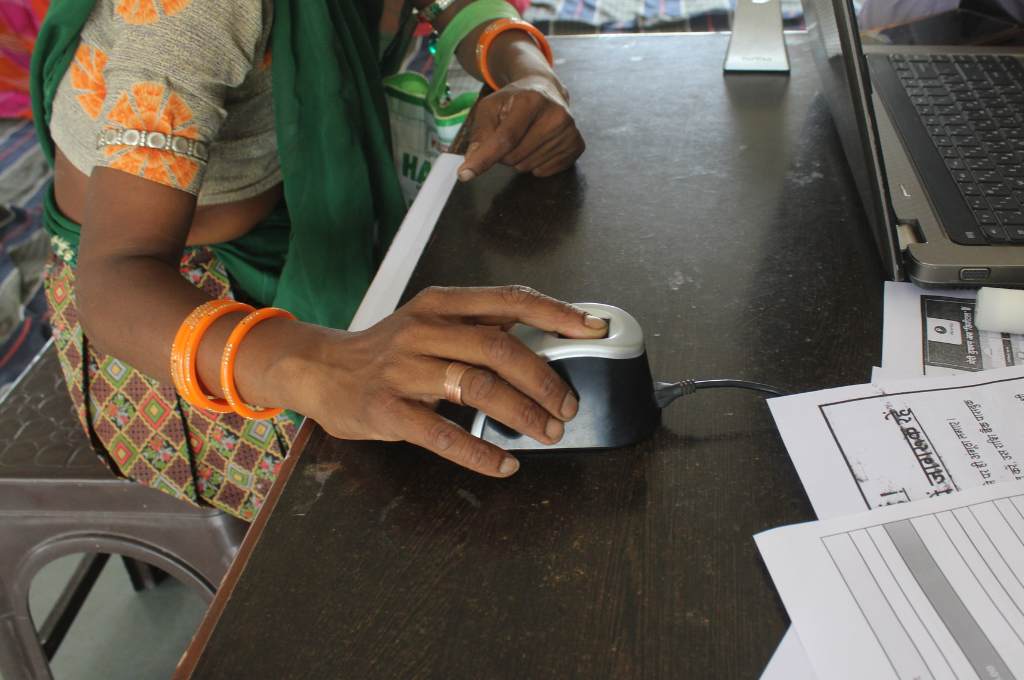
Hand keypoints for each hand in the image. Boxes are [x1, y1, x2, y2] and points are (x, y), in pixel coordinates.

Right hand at [294, 286, 607, 476]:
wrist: (319, 369)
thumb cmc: (387, 350)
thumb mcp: (429, 323)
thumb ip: (478, 328)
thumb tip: (546, 344)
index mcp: (441, 304)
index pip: (509, 300)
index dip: (556, 313)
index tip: (593, 329)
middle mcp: (424, 330)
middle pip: (499, 348)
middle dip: (544, 380)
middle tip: (568, 407)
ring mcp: (403, 370)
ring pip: (477, 387)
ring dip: (521, 413)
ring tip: (546, 433)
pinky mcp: (387, 409)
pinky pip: (442, 434)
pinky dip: (480, 453)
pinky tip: (504, 464)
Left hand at [458, 74, 584, 180]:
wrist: (546, 90)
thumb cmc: (515, 100)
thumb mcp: (491, 107)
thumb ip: (479, 134)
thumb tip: (471, 162)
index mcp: (531, 100)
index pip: (505, 138)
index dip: (484, 158)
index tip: (465, 174)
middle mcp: (556, 115)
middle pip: (514, 157)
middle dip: (504, 154)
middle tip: (510, 136)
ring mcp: (570, 132)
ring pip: (528, 167)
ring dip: (519, 159)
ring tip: (525, 138)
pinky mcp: (576, 146)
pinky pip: (544, 172)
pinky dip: (536, 164)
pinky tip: (539, 145)